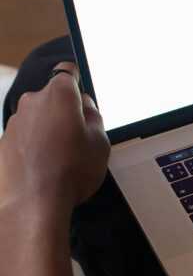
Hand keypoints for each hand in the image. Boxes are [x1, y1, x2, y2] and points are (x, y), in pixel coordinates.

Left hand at [0, 62, 109, 214]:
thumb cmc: (70, 172)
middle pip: (51, 98)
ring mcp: (15, 121)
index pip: (67, 72)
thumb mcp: (100, 142)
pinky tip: (43, 166)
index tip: (80, 93)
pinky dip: (33, 146)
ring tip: (60, 157)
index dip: (76, 82)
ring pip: (37, 118)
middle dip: (64, 112)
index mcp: (60, 94)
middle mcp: (33, 101)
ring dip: (47, 130)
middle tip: (78, 137)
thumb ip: (94, 116)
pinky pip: (24, 137)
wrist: (34, 203)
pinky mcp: (3, 142)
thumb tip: (85, 106)